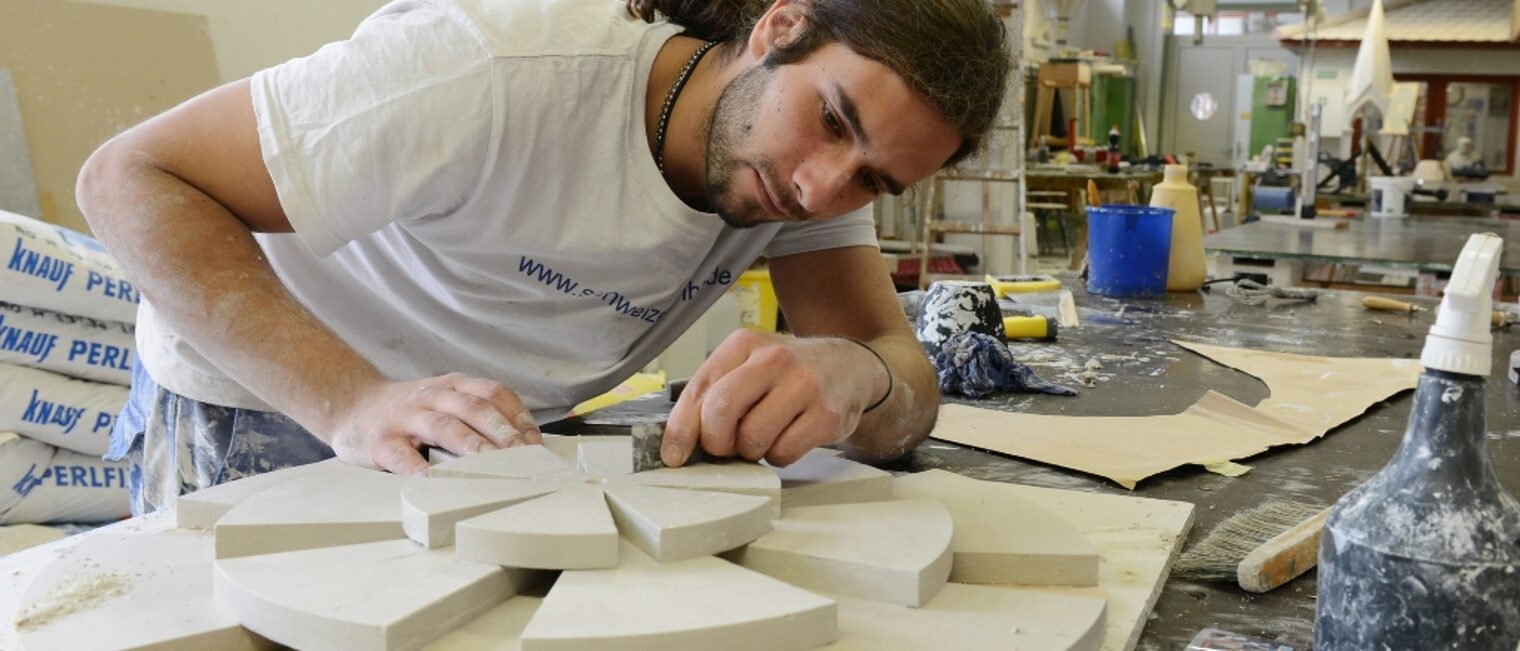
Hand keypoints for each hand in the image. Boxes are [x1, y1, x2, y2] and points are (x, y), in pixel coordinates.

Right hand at [325, 373, 541, 474]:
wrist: (350, 405)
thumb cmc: (408, 413)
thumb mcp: (444, 402)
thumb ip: (476, 415)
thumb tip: (524, 445)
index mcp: (453, 386)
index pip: (494, 393)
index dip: (518, 416)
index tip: (536, 442)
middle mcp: (432, 397)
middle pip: (475, 408)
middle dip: (504, 432)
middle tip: (526, 457)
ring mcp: (406, 419)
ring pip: (445, 427)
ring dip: (474, 447)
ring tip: (494, 467)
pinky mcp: (381, 443)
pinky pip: (403, 457)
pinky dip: (421, 470)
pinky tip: (439, 482)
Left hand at [662, 329, 887, 467]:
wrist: (850, 368)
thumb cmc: (787, 373)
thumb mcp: (747, 366)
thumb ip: (713, 393)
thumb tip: (678, 441)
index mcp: (744, 344)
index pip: (699, 389)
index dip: (681, 429)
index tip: (674, 455)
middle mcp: (773, 359)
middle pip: (721, 411)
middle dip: (716, 441)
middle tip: (725, 447)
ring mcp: (803, 385)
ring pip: (752, 438)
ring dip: (750, 451)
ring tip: (761, 437)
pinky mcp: (826, 415)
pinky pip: (783, 453)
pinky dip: (778, 456)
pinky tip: (786, 438)